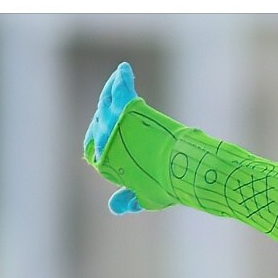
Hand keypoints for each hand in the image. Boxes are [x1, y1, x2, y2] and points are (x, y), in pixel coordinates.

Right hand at [82, 62, 164, 215]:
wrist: (182, 169)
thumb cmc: (166, 186)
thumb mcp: (147, 197)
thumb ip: (129, 200)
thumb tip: (113, 207)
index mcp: (105, 163)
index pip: (95, 151)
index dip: (100, 144)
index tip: (110, 139)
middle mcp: (105, 140)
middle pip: (100, 125)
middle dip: (106, 120)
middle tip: (118, 114)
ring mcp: (115, 123)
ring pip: (106, 105)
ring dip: (110, 94)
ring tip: (120, 84)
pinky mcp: (128, 108)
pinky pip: (120, 90)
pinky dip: (121, 78)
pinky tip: (125, 69)